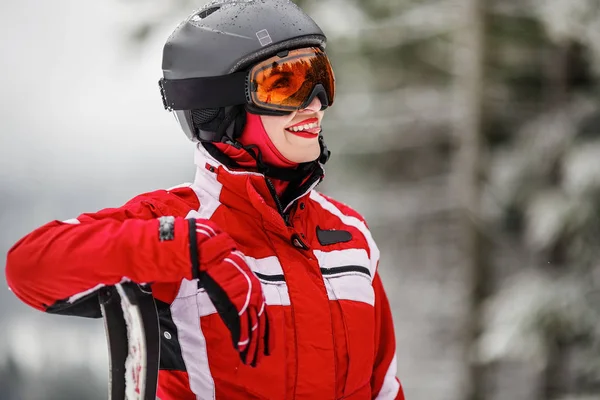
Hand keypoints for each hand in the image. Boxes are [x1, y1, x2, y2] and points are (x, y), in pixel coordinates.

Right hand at [187, 218, 271, 365]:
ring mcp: (245, 298)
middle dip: (260, 343)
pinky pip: (239, 323)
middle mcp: (254, 294)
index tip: (267, 347)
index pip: (264, 315)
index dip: (266, 332)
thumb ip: (237, 295)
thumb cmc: (221, 264)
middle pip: (260, 324)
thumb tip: (237, 309)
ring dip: (251, 346)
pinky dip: (241, 337)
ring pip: (252, 327)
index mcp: (255, 289)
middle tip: (260, 359)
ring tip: (250, 360)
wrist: (212, 253)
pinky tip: (240, 349)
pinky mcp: (233, 300)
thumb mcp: (233, 280)